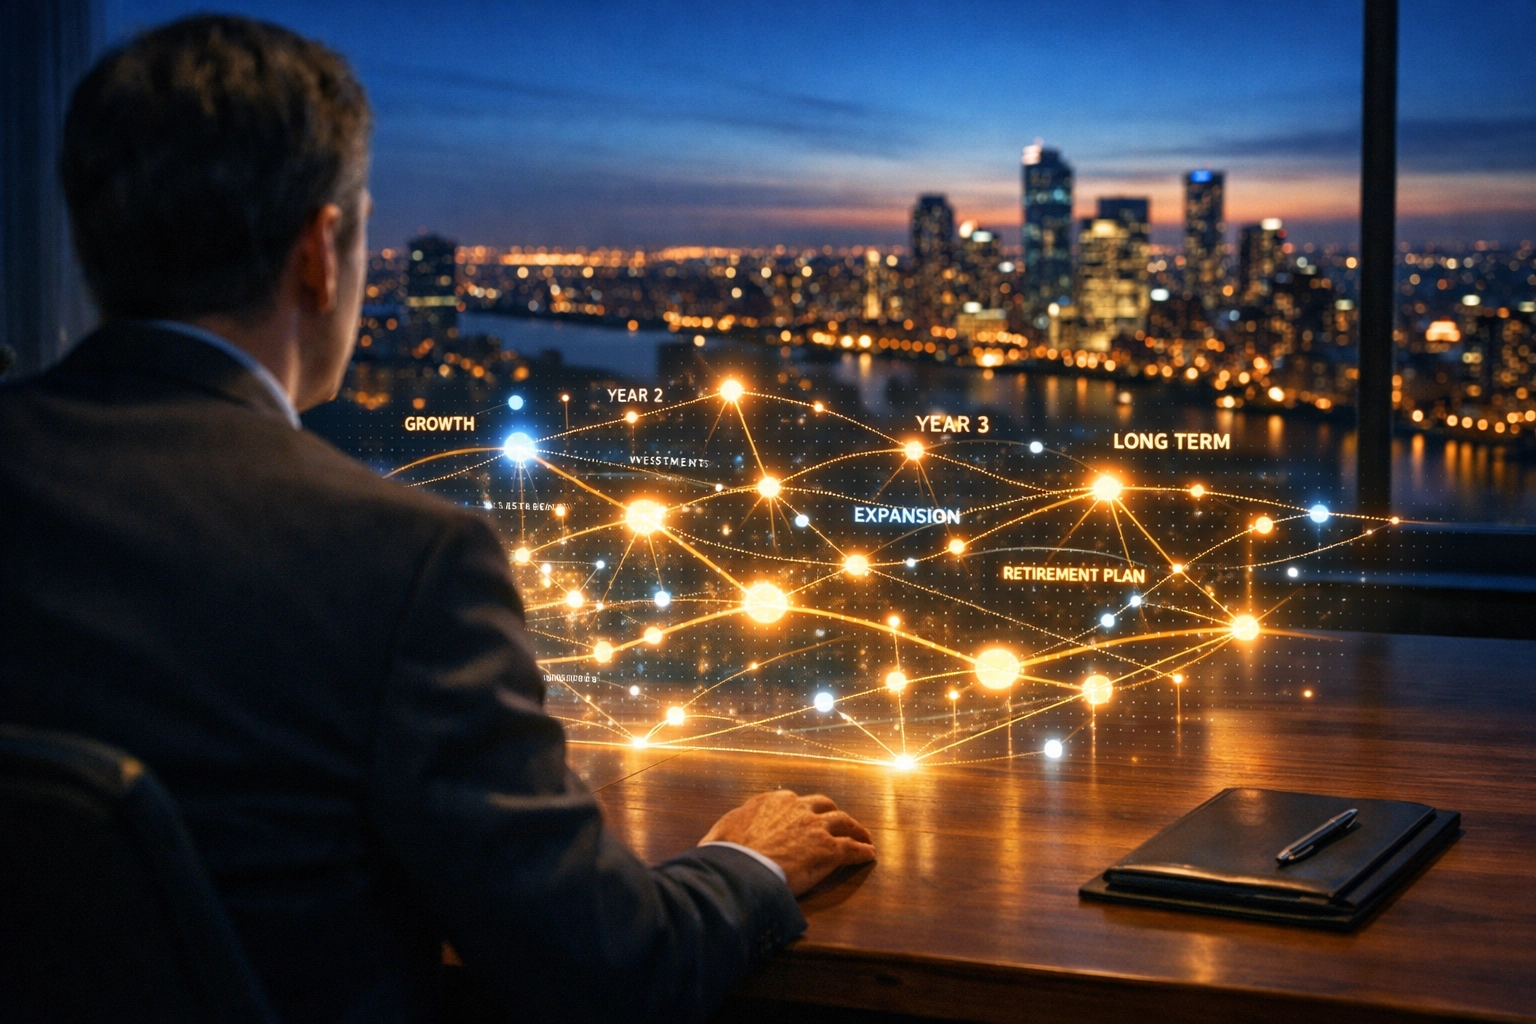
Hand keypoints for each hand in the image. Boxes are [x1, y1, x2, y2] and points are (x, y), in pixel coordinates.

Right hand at [699, 789, 875, 894]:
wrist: (742, 868)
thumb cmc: (727, 854)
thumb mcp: (719, 834)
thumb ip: (725, 832)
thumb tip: (711, 844)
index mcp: (772, 801)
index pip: (794, 801)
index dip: (802, 811)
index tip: (805, 818)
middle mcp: (797, 807)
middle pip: (823, 805)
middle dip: (831, 813)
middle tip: (838, 823)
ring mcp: (815, 827)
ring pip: (844, 822)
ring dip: (855, 829)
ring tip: (862, 836)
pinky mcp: (828, 849)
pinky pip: (852, 848)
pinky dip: (862, 850)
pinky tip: (869, 854)